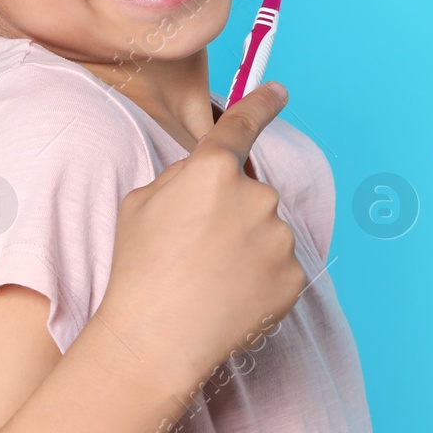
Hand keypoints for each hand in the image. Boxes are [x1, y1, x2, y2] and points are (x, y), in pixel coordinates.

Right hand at [97, 81, 305, 393]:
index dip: (261, 103)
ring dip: (246, 247)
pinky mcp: (293, 277)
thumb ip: (181, 177)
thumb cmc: (138, 270)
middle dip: (229, 213)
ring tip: (208, 281)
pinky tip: (229, 299)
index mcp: (213, 170)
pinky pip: (280, 267)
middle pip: (249, 192)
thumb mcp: (140, 203)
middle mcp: (255, 196)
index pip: (242, 124)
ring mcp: (279, 238)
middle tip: (194, 249)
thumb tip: (206, 176)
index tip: (278, 92)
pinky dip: (260, 280)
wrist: (155, 341)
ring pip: (266, 231)